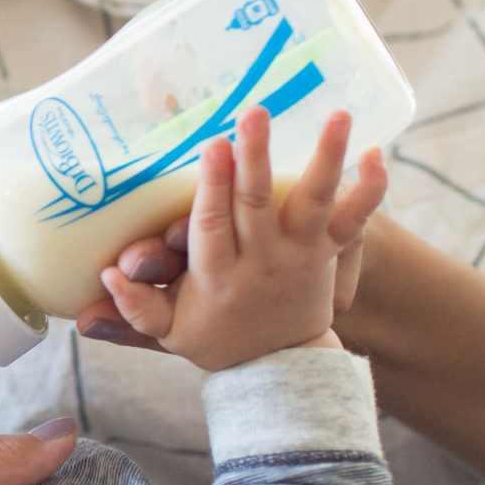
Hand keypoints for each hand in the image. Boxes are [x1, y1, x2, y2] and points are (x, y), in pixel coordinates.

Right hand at [93, 108, 386, 370]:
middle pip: (257, 204)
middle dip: (256, 157)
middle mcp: (263, 261)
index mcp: (219, 276)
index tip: (212, 146)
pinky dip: (370, 190)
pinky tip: (378, 153)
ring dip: (326, 157)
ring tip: (337, 115)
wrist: (281, 370)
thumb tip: (107, 275)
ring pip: (314, 203)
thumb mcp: (171, 333)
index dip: (212, 187)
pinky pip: (354, 221)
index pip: (212, 226)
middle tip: (254, 114)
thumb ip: (137, 307)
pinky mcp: (328, 255)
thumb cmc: (217, 339)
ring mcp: (300, 255)